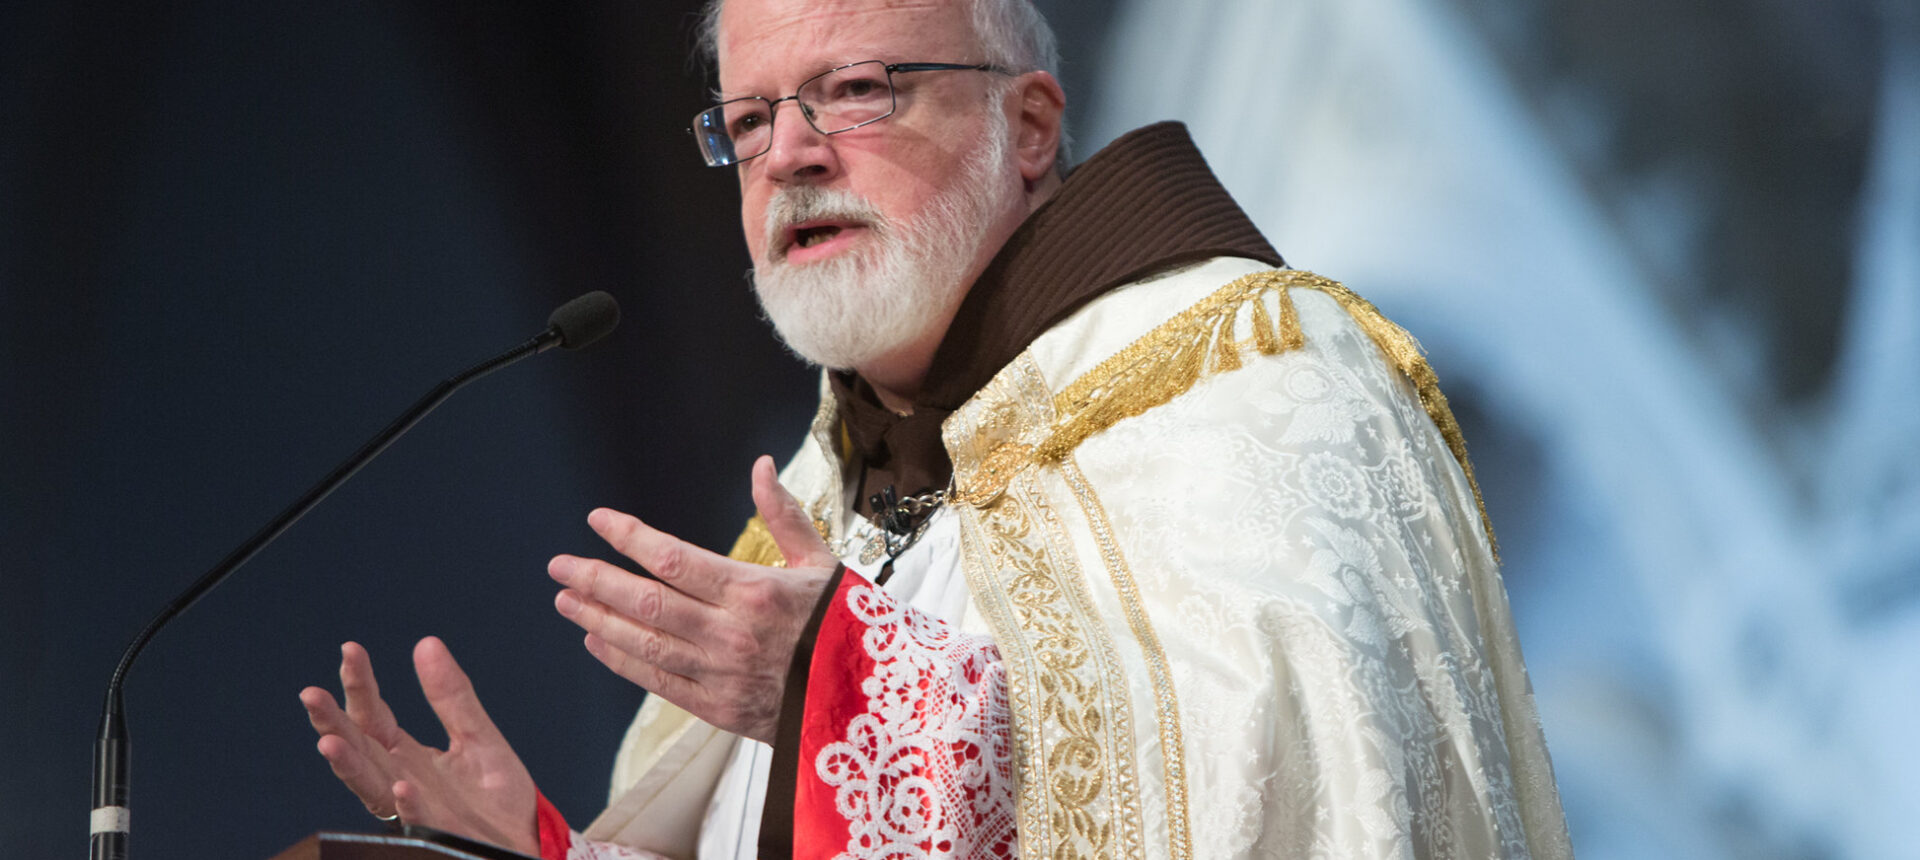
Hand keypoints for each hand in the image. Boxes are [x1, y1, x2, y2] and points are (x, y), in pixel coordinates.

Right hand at [298, 637, 538, 854]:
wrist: (526, 841)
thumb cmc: (497, 797)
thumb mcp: (478, 736)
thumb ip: (452, 696)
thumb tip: (427, 643)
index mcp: (406, 754)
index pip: (373, 714)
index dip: (360, 684)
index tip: (350, 649)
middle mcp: (400, 779)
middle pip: (359, 747)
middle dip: (333, 722)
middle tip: (310, 695)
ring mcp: (416, 808)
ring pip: (373, 785)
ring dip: (350, 765)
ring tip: (329, 741)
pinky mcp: (441, 832)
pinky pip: (419, 819)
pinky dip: (407, 805)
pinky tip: (401, 787)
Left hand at [548, 455, 837, 743]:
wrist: (873, 702)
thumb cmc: (848, 627)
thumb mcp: (822, 563)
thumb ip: (783, 515)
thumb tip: (760, 467)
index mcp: (754, 591)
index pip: (673, 558)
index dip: (629, 537)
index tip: (599, 521)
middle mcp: (730, 633)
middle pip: (645, 602)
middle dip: (595, 580)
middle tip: (560, 565)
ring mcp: (721, 675)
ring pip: (643, 644)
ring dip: (598, 620)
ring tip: (566, 600)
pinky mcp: (719, 709)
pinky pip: (658, 683)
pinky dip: (622, 662)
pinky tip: (597, 644)